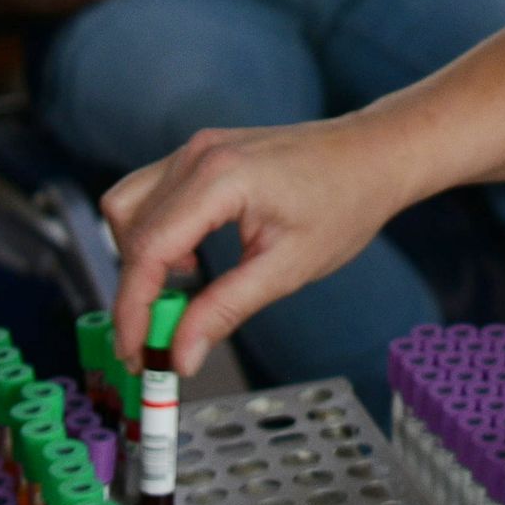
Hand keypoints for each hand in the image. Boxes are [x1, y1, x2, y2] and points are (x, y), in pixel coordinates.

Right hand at [103, 119, 404, 373]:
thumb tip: (180, 356)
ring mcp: (196, 149)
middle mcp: (198, 155)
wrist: (375, 154)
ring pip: (130, 208)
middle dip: (133, 291)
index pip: (148, 250)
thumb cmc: (345, 204)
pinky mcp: (201, 153)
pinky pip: (152, 195)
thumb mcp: (288, 268)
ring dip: (139, 259)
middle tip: (154, 339)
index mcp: (220, 178)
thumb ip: (226, 310)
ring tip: (177, 297)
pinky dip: (155, 235)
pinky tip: (190, 264)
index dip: (132, 309)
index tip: (133, 353)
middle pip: (129, 228)